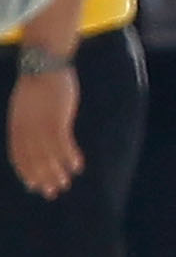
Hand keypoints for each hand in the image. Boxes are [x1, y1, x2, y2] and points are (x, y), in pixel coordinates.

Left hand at [9, 65, 81, 198]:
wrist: (43, 64)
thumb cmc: (37, 84)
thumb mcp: (25, 106)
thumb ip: (26, 122)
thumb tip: (32, 135)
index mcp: (16, 127)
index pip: (19, 156)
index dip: (26, 173)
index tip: (34, 186)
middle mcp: (26, 129)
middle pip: (34, 160)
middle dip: (42, 178)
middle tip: (52, 192)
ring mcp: (41, 125)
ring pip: (48, 155)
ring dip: (57, 172)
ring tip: (65, 183)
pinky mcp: (57, 119)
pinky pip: (63, 144)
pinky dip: (70, 157)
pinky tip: (77, 166)